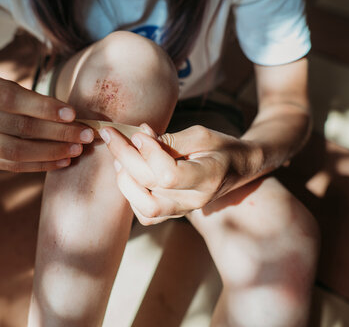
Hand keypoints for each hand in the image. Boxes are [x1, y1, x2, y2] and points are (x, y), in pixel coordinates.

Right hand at [0, 66, 93, 171]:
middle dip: (57, 132)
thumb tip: (70, 114)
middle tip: (86, 134)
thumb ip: (22, 95)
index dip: (44, 107)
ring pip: (15, 150)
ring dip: (51, 152)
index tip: (73, 113)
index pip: (12, 98)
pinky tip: (62, 161)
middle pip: (17, 127)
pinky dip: (39, 165)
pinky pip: (10, 165)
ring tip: (77, 149)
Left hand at [100, 124, 257, 224]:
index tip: (139, 133)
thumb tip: (140, 138)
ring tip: (119, 156)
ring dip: (124, 180)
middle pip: (150, 186)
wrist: (237, 168)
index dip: (149, 154)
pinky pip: (145, 215)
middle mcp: (194, 200)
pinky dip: (131, 195)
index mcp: (207, 177)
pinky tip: (129, 173)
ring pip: (144, 207)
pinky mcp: (173, 215)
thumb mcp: (201, 135)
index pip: (169, 175)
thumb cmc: (220, 147)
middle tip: (112, 134)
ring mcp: (183, 211)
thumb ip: (170, 139)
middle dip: (125, 157)